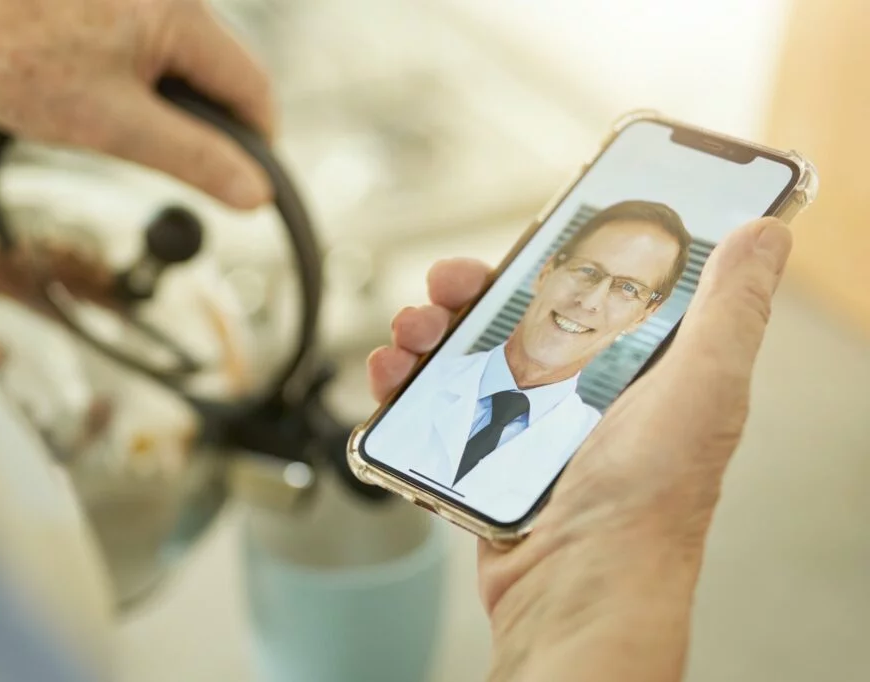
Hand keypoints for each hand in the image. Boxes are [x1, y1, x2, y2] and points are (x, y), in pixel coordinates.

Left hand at [0, 0, 273, 207]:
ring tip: (121, 125)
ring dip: (171, 106)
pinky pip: (150, 50)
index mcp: (177, 9)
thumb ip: (197, 160)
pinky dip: (143, 86)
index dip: (257, 142)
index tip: (248, 183)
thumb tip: (253, 191)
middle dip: (208, 123)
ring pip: (184, 65)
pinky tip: (103, 100)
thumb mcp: (118, 126)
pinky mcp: (108, 5)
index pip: (251, 84)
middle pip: (220, 72)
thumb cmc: (12, 65)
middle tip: (178, 164)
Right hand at [368, 217, 792, 681]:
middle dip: (467, 292)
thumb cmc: (648, 502)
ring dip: (425, 333)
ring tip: (410, 335)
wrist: (578, 591)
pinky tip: (392, 379)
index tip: (517, 243)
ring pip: (461, 358)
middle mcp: (575, 395)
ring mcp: (522, 429)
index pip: (583, 290)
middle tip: (445, 287)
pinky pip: (432, 411)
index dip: (545, 258)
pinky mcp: (478, 460)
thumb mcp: (704, 389)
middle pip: (507, 318)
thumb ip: (729, 310)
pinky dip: (403, 388)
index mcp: (629, 370)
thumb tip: (762, 236)